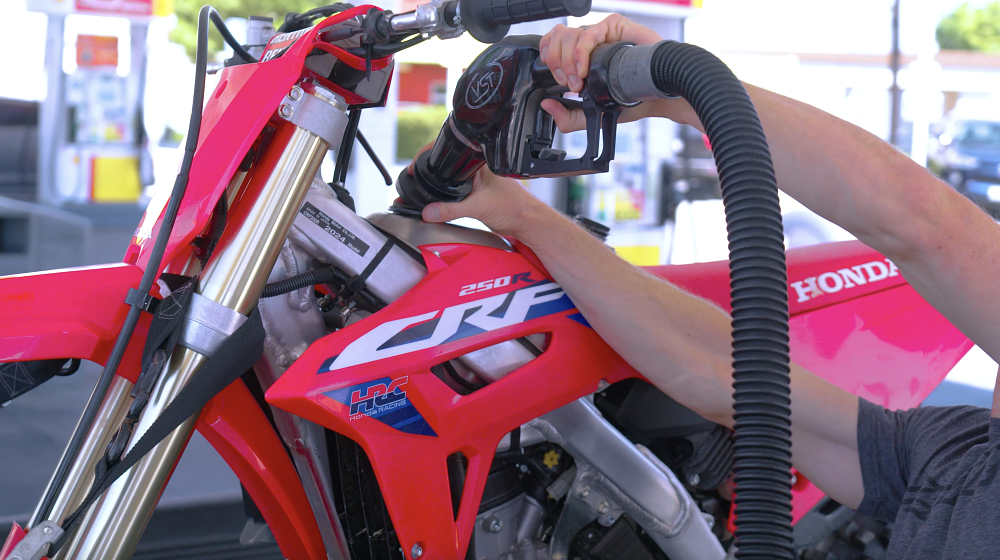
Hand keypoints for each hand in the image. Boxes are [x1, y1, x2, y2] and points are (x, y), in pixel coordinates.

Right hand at [420, 167, 551, 239]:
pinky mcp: (475, 194)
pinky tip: (438, 202)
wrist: (526, 222)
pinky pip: (454, 192)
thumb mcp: (478, 207)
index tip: (414, 168)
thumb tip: (428, 212)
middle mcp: (476, 169)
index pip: (449, 152)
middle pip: (446, 166)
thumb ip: (451, 210)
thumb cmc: (513, 208)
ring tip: (422, 190)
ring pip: (449, 179)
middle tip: (414, 181)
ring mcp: (475, 181)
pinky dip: (444, 197)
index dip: (429, 157)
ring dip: (436, 185)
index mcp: (478, 162)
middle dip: (429, 173)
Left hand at [538, 14, 702, 132]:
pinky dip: (580, 54)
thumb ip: (568, 118)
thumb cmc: (629, 100)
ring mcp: (600, 33)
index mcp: (579, 57)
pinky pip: (587, 34)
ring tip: (578, 80)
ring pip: (568, 34)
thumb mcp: (592, 116)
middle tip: (569, 84)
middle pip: (557, 38)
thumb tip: (547, 105)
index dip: (548, 59)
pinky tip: (584, 70)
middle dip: (556, 64)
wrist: (655, 96)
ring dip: (566, 61)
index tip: (557, 80)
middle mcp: (588, 42)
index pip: (551, 45)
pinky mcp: (613, 26)